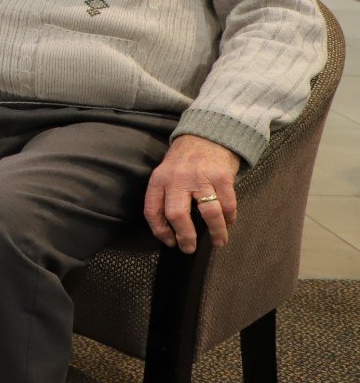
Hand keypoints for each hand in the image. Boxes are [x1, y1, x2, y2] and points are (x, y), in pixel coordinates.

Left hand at [143, 134, 241, 252]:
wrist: (207, 134)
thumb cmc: (185, 159)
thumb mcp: (166, 173)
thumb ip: (166, 195)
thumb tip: (171, 229)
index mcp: (159, 179)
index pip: (152, 210)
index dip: (160, 231)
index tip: (169, 241)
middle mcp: (178, 179)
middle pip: (177, 215)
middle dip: (185, 237)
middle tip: (189, 248)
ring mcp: (201, 178)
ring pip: (208, 214)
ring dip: (215, 232)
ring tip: (218, 241)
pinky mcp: (222, 177)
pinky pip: (227, 205)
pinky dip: (229, 219)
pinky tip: (228, 224)